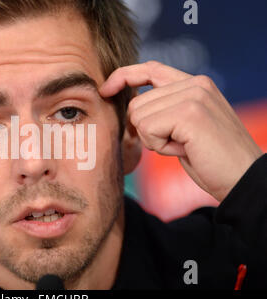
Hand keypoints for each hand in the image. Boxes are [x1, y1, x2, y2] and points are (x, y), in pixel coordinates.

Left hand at [99, 61, 262, 201]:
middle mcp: (195, 83)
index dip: (124, 76)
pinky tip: (183, 150)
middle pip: (136, 103)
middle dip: (147, 131)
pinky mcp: (189, 113)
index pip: (150, 69)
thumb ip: (165, 108)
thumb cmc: (210, 158)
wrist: (242, 179)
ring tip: (183, 146)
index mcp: (195, 83)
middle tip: (178, 143)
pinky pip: (146, 129)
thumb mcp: (185, 127)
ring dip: (154, 140)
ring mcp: (193, 96)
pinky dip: (159, 147)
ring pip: (138, 117)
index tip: (105, 89)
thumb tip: (131, 104)